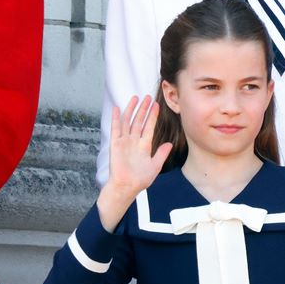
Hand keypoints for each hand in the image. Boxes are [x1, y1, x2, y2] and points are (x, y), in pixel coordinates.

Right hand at [97, 96, 169, 230]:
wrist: (127, 186)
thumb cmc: (140, 179)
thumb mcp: (155, 166)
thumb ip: (161, 154)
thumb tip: (169, 144)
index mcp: (144, 146)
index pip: (149, 127)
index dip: (152, 116)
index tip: (156, 106)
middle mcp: (134, 141)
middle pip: (139, 121)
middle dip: (143, 109)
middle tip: (147, 97)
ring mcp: (124, 141)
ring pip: (128, 121)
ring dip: (132, 110)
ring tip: (135, 98)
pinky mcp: (116, 144)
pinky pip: (116, 128)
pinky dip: (116, 118)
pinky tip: (118, 109)